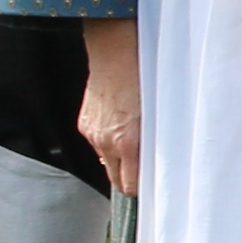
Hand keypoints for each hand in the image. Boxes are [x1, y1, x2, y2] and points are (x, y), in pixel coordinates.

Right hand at [74, 18, 143, 199]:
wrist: (115, 54)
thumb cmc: (144, 81)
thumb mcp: (157, 115)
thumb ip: (153, 143)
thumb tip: (152, 164)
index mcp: (127, 142)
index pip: (128, 185)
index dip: (140, 188)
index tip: (151, 187)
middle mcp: (106, 142)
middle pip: (115, 180)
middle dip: (128, 179)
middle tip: (143, 174)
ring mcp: (92, 134)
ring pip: (106, 162)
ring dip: (118, 160)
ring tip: (132, 145)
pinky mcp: (84, 124)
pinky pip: (98, 144)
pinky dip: (109, 143)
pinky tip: (119, 128)